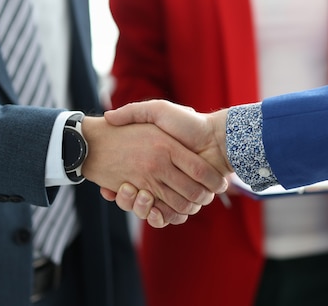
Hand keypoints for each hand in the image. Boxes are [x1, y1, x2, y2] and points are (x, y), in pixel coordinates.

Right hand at [103, 100, 233, 225]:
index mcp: (153, 160)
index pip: (126, 180)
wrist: (219, 139)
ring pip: (147, 209)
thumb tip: (109, 117)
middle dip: (127, 199)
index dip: (117, 187)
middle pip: (135, 198)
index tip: (108, 187)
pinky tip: (154, 210)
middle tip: (126, 188)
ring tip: (140, 195)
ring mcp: (171, 189)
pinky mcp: (183, 200)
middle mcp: (160, 176)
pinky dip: (159, 217)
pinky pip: (166, 216)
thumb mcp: (157, 110)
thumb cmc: (190, 123)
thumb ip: (134, 111)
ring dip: (140, 208)